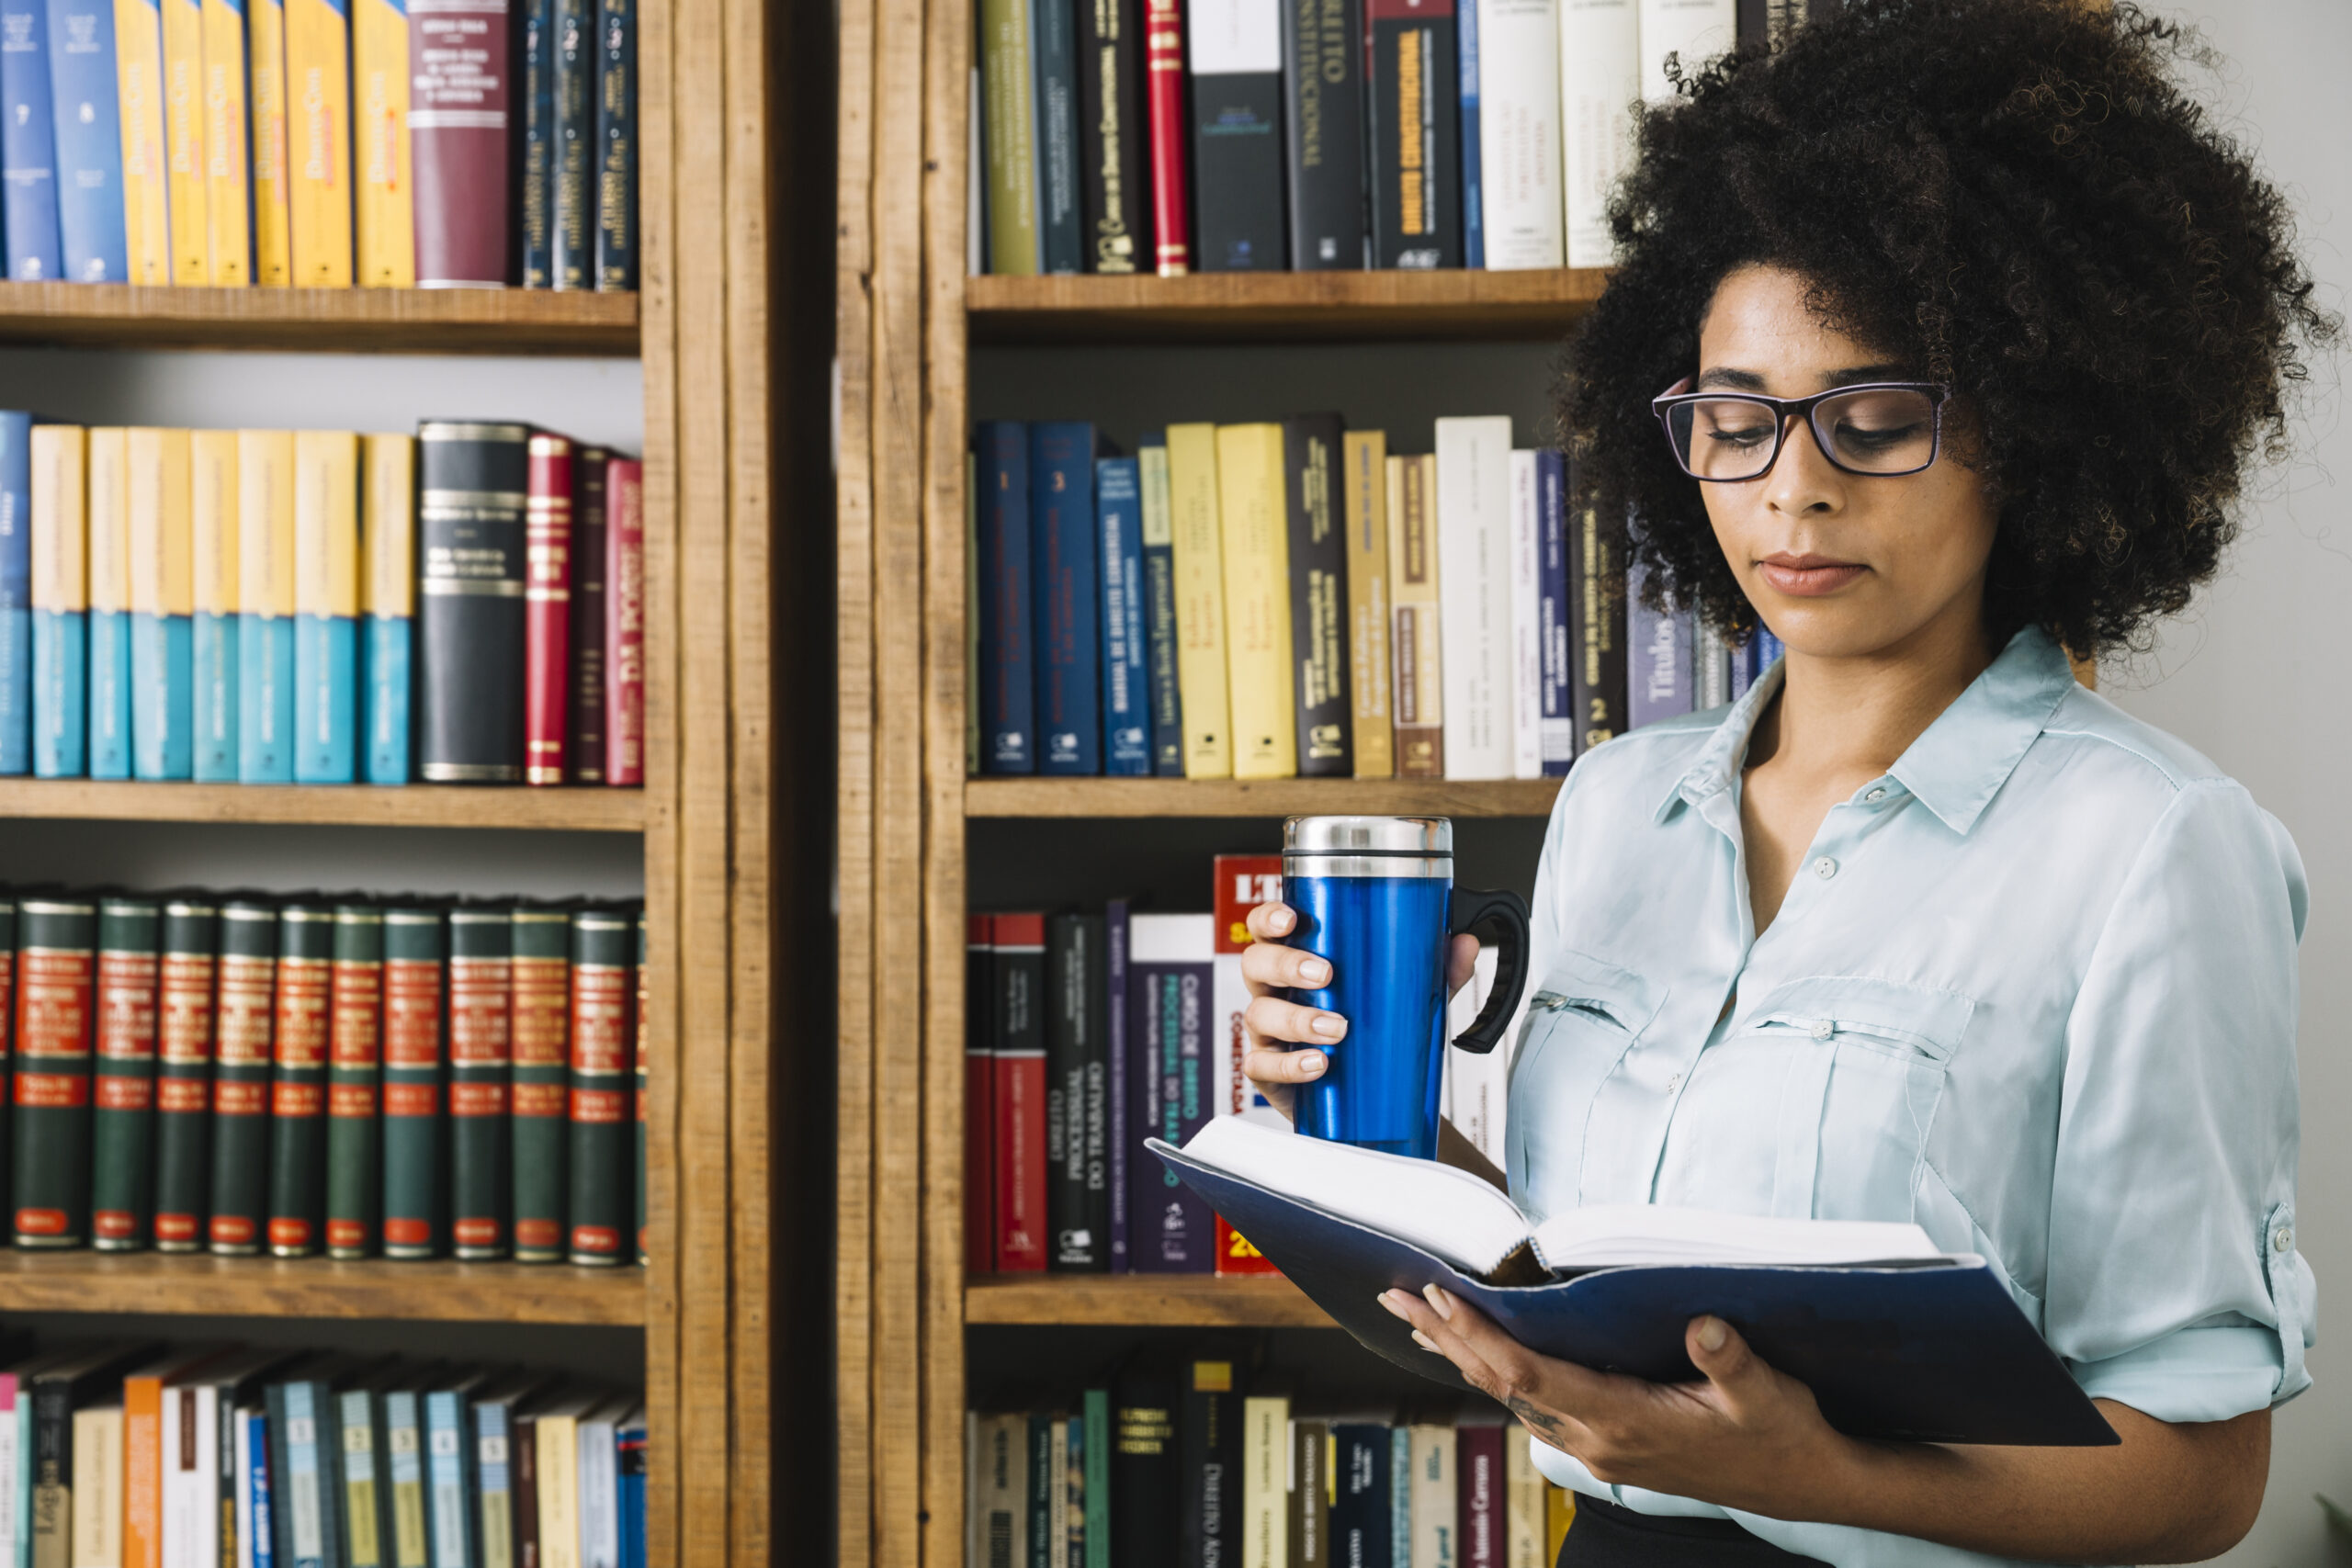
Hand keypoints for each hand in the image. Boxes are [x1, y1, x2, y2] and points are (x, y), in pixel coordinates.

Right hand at [1240, 901, 1478, 1120]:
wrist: (1369, 1099)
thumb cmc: (1371, 1032)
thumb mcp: (1408, 997)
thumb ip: (1436, 970)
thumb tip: (1465, 944)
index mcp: (1297, 959)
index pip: (1268, 928)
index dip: (1270, 917)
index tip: (1292, 917)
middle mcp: (1275, 991)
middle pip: (1255, 963)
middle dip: (1286, 963)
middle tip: (1324, 973)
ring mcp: (1268, 1033)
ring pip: (1260, 1014)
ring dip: (1296, 1019)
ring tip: (1336, 1028)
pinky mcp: (1269, 1073)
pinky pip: (1263, 1066)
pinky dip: (1290, 1065)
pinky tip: (1319, 1064)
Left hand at [1377, 1284, 1859, 1519]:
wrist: (1804, 1483)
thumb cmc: (1784, 1433)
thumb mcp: (1766, 1393)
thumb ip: (1730, 1359)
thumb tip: (1704, 1323)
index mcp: (1623, 1423)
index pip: (1530, 1374)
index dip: (1481, 1335)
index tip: (1439, 1298)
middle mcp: (1597, 1438)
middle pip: (1502, 1382)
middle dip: (1446, 1338)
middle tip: (1395, 1294)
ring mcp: (1598, 1444)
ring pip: (1511, 1393)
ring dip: (1464, 1352)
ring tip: (1417, 1316)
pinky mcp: (1607, 1440)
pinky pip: (1533, 1401)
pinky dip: (1497, 1369)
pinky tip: (1480, 1351)